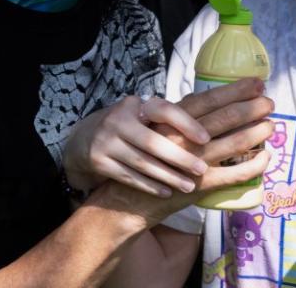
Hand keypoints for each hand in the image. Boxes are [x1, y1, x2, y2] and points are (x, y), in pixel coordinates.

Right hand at [63, 94, 212, 197]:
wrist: (83, 138)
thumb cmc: (128, 125)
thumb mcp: (142, 113)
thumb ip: (167, 117)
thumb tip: (212, 114)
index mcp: (135, 104)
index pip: (164, 110)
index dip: (186, 123)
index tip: (206, 138)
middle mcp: (118, 121)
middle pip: (153, 143)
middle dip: (180, 157)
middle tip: (202, 169)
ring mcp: (105, 143)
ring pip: (142, 163)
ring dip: (168, 176)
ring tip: (190, 186)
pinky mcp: (99, 162)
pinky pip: (129, 177)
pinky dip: (149, 185)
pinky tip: (166, 192)